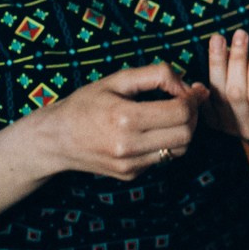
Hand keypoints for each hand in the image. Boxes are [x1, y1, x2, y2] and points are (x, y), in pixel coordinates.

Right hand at [30, 62, 209, 180]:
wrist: (55, 139)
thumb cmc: (86, 104)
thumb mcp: (117, 80)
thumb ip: (157, 75)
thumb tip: (190, 86)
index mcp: (124, 118)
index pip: (180, 112)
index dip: (192, 98)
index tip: (190, 90)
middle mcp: (128, 146)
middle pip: (186, 133)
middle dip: (193, 115)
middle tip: (186, 102)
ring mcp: (130, 164)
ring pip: (180, 149)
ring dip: (185, 131)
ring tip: (173, 115)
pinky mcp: (130, 174)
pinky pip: (164, 158)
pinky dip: (168, 143)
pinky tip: (155, 130)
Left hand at [205, 30, 248, 148]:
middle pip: (236, 93)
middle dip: (237, 60)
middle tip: (241, 33)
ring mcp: (230, 127)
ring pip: (217, 95)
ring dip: (216, 64)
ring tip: (218, 38)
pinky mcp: (217, 123)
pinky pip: (204, 105)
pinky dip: (200, 86)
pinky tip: (202, 63)